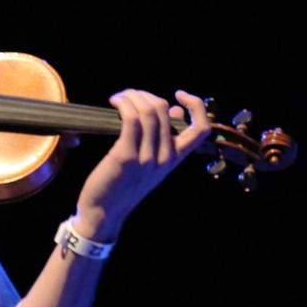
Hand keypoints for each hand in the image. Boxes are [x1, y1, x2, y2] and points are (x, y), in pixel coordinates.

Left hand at [73, 90, 210, 239]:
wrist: (104, 212)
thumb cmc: (124, 184)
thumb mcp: (152, 163)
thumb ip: (165, 137)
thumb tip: (176, 110)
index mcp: (176, 158)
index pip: (202, 128)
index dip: (196, 106)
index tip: (179, 95)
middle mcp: (166, 158)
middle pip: (164, 110)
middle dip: (145, 95)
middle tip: (129, 95)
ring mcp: (147, 158)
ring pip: (148, 111)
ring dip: (132, 96)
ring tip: (119, 97)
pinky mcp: (126, 156)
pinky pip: (131, 119)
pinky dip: (124, 105)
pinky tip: (115, 102)